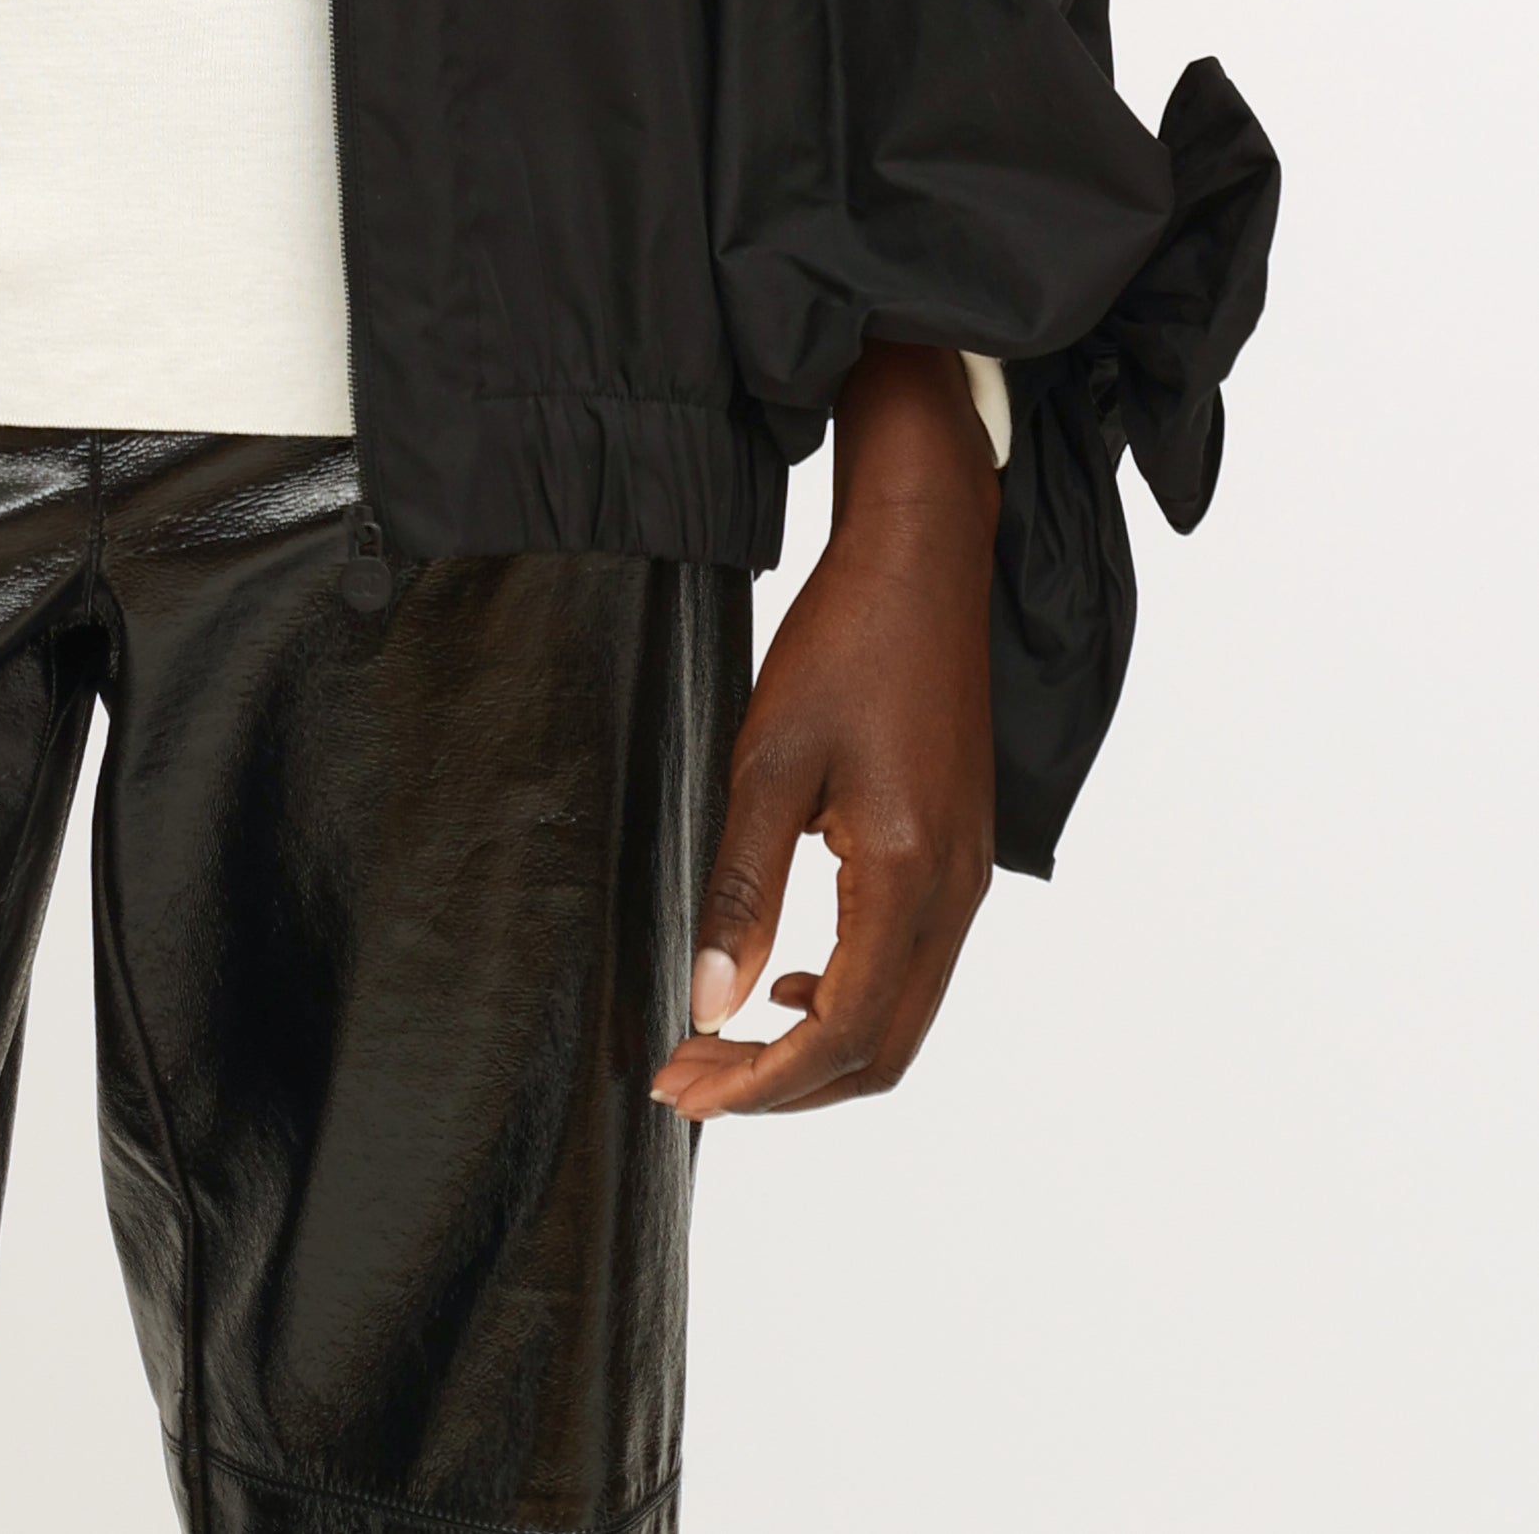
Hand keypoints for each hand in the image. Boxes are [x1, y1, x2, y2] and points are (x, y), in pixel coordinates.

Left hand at [651, 341, 997, 1122]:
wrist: (926, 562)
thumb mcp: (769, 760)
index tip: (680, 1086)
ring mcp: (967, 880)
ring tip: (722, 1044)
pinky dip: (850, 1001)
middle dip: (781, 1086)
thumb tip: (712, 1002)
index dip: (759, 1082)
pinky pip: (913, 969)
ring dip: (814, 1050)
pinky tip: (788, 978)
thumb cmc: (846, 643)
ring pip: (900, 1019)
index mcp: (908, 877)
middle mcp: (953, 896)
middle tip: (687, 1080)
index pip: (840, 1035)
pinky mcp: (960, 856)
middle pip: (879, 1053)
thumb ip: (742, 887)